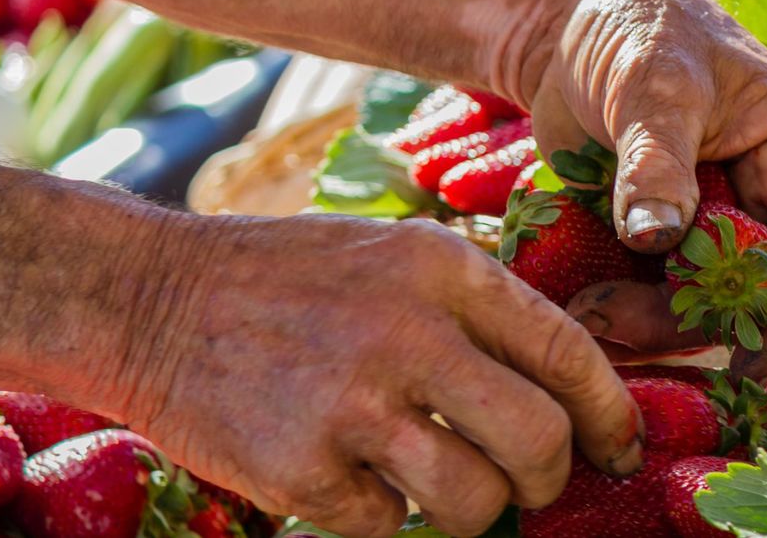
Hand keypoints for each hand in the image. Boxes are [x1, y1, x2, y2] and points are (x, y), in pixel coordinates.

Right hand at [109, 214, 643, 537]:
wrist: (151, 297)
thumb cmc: (285, 279)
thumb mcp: (389, 255)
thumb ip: (474, 313)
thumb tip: (566, 392)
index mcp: (441, 268)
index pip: (567, 351)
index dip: (609, 413)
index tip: (615, 446)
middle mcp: (408, 331)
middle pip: (538, 442)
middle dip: (546, 479)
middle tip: (525, 483)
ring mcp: (352, 405)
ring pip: (475, 502)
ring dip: (467, 508)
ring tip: (426, 479)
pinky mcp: (302, 470)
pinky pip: (386, 525)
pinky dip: (376, 512)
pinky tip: (340, 469)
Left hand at [527, 0, 766, 378]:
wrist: (573, 24)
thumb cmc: (633, 28)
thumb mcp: (651, 81)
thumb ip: (657, 159)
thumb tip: (656, 237)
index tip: (740, 367)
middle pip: (751, 294)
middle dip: (685, 321)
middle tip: (606, 319)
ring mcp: (716, 221)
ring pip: (697, 303)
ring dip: (643, 323)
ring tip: (581, 312)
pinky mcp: (663, 236)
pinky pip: (651, 291)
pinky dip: (618, 307)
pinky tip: (575, 307)